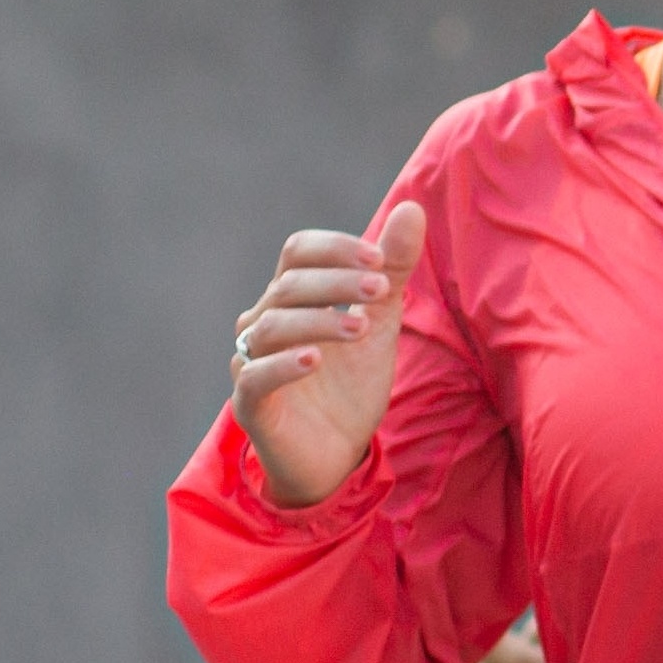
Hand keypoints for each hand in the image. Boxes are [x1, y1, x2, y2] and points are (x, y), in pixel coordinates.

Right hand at [229, 202, 426, 505]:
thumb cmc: (351, 382)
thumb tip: (412, 208)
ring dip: (320, 320)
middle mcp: (264, 321)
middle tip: (381, 289)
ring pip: (272, 324)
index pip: (299, 251)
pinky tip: (314, 360)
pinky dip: (283, 364)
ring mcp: (253, 361)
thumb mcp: (381, 320)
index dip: (336, 248)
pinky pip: (254, 376)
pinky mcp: (251, 404)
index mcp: (292, 296)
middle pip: (289, 284)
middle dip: (338, 281)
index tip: (380, 260)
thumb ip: (393, 269)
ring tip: (362, 328)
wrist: (339, 453)